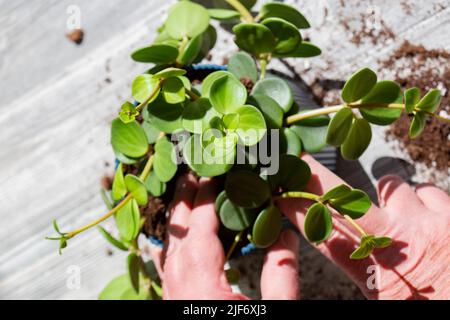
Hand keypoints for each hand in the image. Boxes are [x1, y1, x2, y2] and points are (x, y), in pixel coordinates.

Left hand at [149, 174, 299, 299]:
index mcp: (201, 279)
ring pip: (170, 240)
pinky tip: (185, 230)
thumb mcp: (274, 310)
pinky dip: (177, 235)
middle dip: (187, 192)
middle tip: (197, 166)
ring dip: (180, 211)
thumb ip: (282, 273)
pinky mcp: (172, 296)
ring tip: (191, 189)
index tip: (217, 168)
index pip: (200, 222)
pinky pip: (169, 256)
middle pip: (177, 225)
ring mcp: (170, 288)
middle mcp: (177, 279)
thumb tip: (287, 234)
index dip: (207, 191)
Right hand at [276, 154, 449, 299]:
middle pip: (347, 194)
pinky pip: (433, 191)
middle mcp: (400, 237)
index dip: (297, 205)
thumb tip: (332, 239)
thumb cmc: (428, 302)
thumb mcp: (383, 296)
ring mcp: (433, 222)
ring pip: (397, 186)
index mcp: (377, 270)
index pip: (322, 229)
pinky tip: (435, 225)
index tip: (279, 187)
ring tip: (407, 224)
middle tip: (337, 191)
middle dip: (330, 184)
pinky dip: (429, 203)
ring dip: (396, 200)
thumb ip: (354, 262)